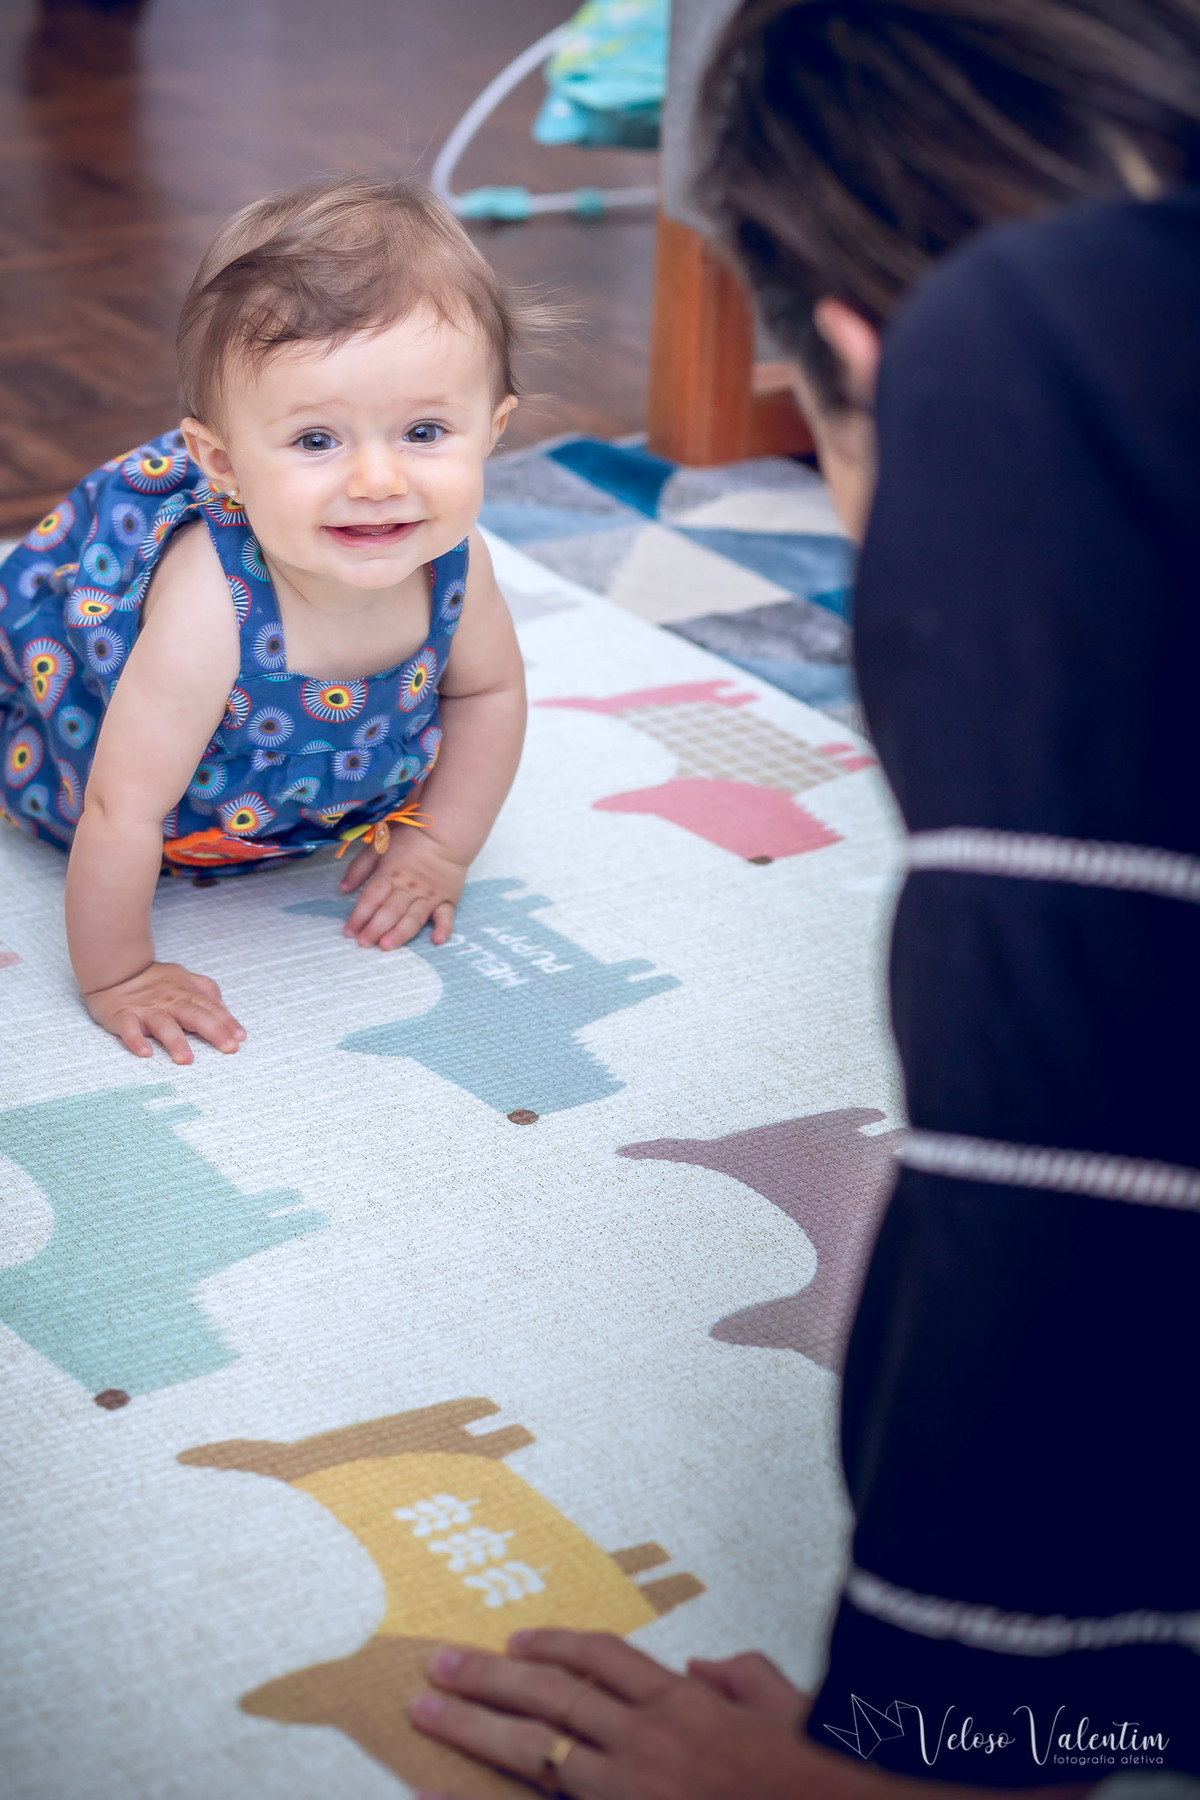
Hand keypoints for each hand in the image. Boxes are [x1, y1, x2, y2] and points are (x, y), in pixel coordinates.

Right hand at [84, 961, 245, 1063]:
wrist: (115, 969)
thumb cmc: (154, 980)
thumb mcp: (184, 978)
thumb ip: (206, 989)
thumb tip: (224, 1006)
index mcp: (186, 994)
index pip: (211, 1008)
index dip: (227, 1022)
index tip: (240, 1037)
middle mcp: (169, 1002)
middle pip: (195, 1015)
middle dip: (213, 1031)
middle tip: (228, 1048)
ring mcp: (146, 1009)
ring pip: (164, 1025)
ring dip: (176, 1041)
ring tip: (187, 1060)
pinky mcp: (123, 1016)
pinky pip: (129, 1029)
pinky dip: (136, 1040)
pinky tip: (145, 1053)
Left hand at [338, 831, 467, 949]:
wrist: (447, 830)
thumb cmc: (410, 836)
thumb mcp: (379, 844)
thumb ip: (360, 867)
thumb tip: (343, 889)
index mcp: (390, 873)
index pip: (371, 898)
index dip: (359, 915)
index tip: (348, 931)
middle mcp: (409, 887)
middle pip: (390, 910)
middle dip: (375, 928)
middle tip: (363, 943)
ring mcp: (429, 895)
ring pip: (413, 917)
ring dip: (400, 933)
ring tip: (387, 945)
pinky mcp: (447, 900)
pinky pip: (446, 916)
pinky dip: (443, 928)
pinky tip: (437, 940)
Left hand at [408, 1630, 818, 1799]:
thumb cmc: (814, 1774)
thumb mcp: (790, 1708)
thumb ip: (744, 1676)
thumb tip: (702, 1664)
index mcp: (686, 1703)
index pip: (604, 1659)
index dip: (555, 1645)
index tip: (516, 1641)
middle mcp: (648, 1741)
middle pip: (552, 1697)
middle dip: (488, 1678)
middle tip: (436, 1665)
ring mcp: (631, 1791)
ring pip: (537, 1752)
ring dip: (475, 1729)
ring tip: (426, 1711)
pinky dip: (499, 1799)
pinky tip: (449, 1790)